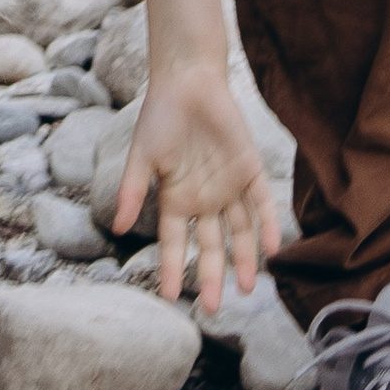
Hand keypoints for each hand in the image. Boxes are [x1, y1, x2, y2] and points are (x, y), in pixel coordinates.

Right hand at [112, 55, 277, 313]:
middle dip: (212, 276)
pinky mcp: (250, 169)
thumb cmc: (160, 116)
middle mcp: (205, 199)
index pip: (174, 242)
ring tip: (247, 288)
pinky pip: (262, 202)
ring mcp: (229, 186)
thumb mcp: (142, 157)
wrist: (189, 80)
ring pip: (240, 231)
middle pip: (209, 245)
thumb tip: (117, 229)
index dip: (171, 269)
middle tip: (214, 308)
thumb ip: (131, 192)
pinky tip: (273, 246)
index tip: (170, 299)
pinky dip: (269, 223)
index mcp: (176, 199)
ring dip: (245, 258)